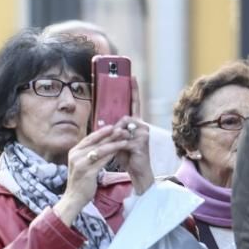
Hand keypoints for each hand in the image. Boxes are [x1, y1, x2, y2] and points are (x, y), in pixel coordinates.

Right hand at [56, 125, 129, 225]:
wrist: (74, 198)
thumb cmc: (80, 181)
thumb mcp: (81, 164)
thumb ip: (88, 154)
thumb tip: (101, 143)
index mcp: (74, 152)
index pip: (89, 138)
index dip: (101, 132)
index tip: (113, 126)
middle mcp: (75, 156)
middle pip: (96, 142)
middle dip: (110, 135)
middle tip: (122, 129)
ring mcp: (81, 164)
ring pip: (100, 150)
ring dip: (114, 143)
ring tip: (125, 138)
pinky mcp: (87, 172)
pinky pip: (102, 160)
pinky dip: (112, 154)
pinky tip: (120, 150)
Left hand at [110, 78, 153, 193]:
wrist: (137, 172)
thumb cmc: (127, 157)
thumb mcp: (117, 141)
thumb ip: (113, 131)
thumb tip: (104, 125)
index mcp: (137, 123)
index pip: (134, 104)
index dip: (133, 91)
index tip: (132, 76)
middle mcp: (143, 125)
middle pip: (124, 118)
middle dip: (115, 129)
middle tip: (113, 139)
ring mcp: (143, 133)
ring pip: (122, 128)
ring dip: (114, 138)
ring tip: (115, 148)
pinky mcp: (140, 143)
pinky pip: (123, 140)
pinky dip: (116, 146)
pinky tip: (117, 151)